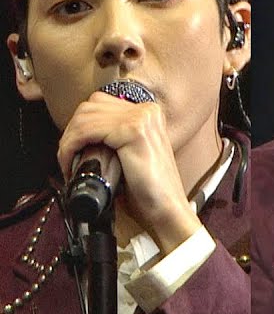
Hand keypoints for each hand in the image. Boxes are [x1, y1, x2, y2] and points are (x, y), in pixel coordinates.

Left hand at [57, 91, 198, 252]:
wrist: (166, 210)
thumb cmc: (150, 191)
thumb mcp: (132, 155)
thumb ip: (115, 138)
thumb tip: (82, 134)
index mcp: (149, 113)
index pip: (99, 104)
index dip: (79, 126)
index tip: (73, 150)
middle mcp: (148, 111)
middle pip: (89, 107)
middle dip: (70, 133)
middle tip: (67, 158)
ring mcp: (142, 119)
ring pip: (84, 117)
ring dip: (67, 141)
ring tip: (68, 163)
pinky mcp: (133, 131)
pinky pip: (86, 130)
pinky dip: (70, 147)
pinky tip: (71, 163)